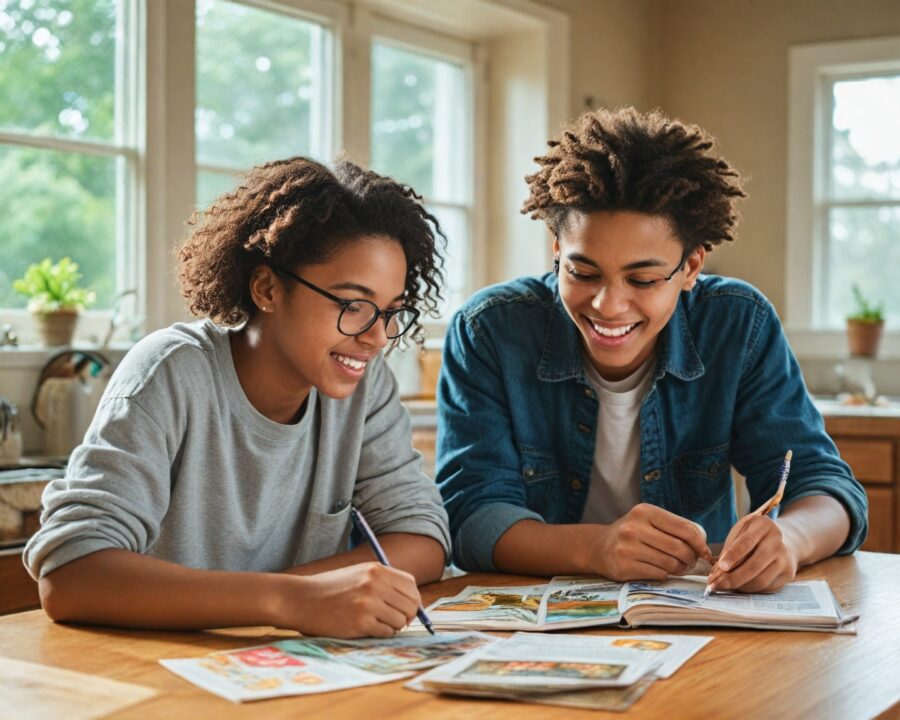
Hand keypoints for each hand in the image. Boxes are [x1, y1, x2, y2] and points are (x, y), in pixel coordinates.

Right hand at [280, 562, 421, 637]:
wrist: (301, 598)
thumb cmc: (329, 588)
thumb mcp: (358, 573)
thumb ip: (383, 582)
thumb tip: (411, 601)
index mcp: (377, 569)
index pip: (411, 586)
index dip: (412, 599)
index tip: (405, 608)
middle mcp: (375, 584)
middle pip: (410, 605)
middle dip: (406, 616)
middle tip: (394, 621)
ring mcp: (368, 603)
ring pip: (400, 621)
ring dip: (392, 626)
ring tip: (376, 623)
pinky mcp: (360, 622)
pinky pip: (385, 632)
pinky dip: (380, 633)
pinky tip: (366, 628)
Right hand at [593, 503, 711, 580]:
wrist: (599, 547)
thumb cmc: (632, 533)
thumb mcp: (649, 521)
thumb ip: (675, 528)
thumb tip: (704, 547)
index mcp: (645, 511)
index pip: (685, 528)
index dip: (700, 543)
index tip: (704, 552)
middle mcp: (634, 527)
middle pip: (680, 548)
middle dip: (691, 558)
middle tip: (691, 562)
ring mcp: (627, 548)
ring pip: (670, 563)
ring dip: (680, 568)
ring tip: (677, 567)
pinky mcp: (624, 566)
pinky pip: (659, 574)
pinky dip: (665, 574)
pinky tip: (661, 570)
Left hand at [708, 515, 798, 592]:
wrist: (787, 541)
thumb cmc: (755, 535)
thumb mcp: (742, 531)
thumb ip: (730, 547)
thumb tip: (718, 570)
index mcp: (764, 526)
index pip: (747, 542)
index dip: (733, 555)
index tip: (720, 567)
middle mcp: (778, 542)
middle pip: (754, 565)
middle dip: (732, 577)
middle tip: (715, 584)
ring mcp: (785, 559)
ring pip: (760, 580)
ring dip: (739, 586)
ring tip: (723, 585)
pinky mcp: (788, 574)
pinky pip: (765, 587)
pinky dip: (749, 588)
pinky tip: (739, 585)